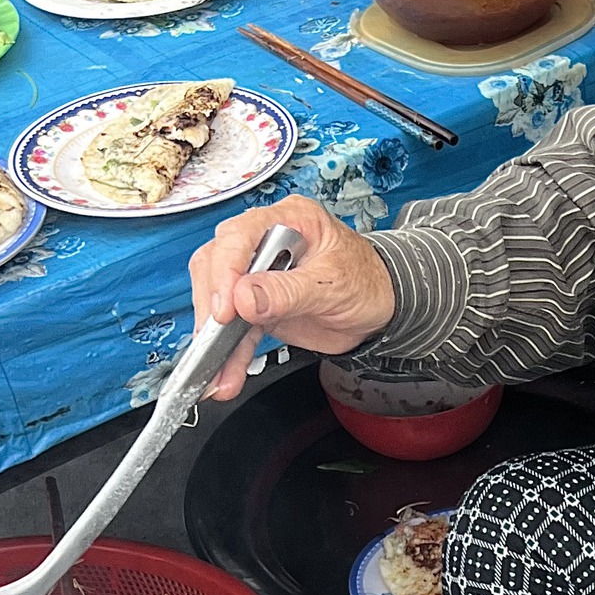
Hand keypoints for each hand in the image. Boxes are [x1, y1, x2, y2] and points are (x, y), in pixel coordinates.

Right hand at [188, 196, 395, 397]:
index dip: (226, 271)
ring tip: (216, 372)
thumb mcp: (333, 285)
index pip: (239, 236)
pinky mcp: (259, 305)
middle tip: (215, 337)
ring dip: (215, 339)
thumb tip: (244, 298)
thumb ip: (288, 292)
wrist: (382, 307)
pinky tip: (226, 375)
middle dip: (212, 305)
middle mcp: (267, 242)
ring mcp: (259, 274)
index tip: (226, 307)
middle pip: (217, 264)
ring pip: (220, 300)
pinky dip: (230, 354)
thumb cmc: (367, 281)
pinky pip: (236, 329)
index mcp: (288, 219)